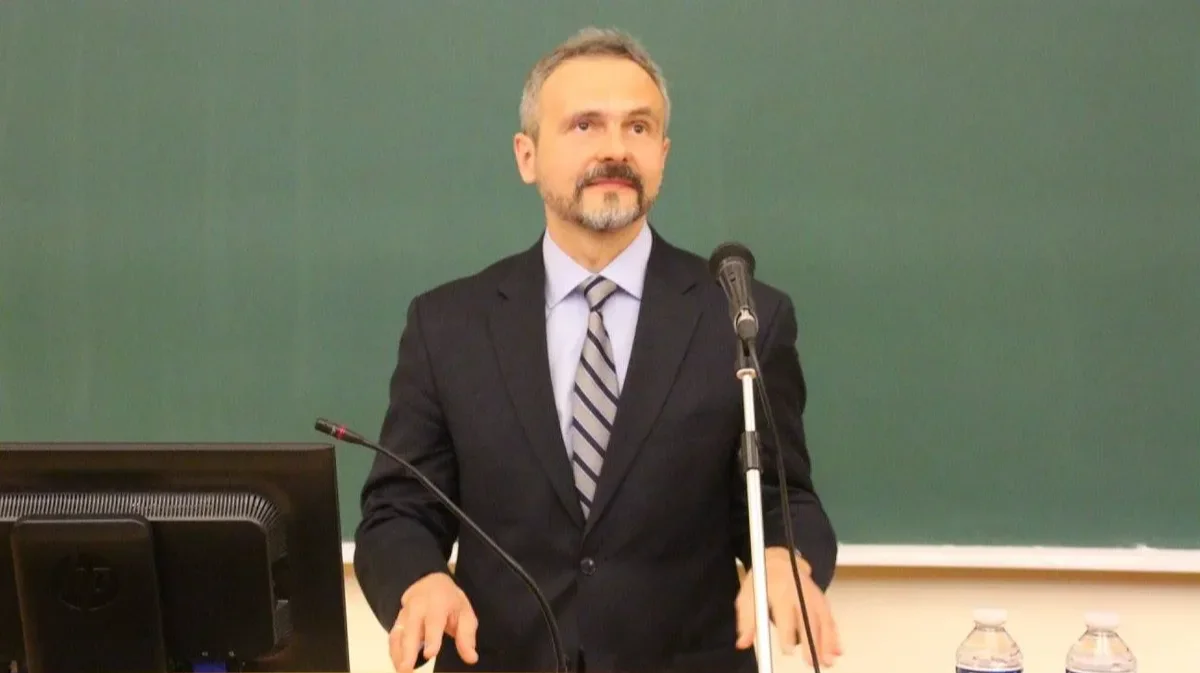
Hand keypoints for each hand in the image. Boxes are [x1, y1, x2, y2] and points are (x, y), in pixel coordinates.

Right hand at [390, 572, 478, 672]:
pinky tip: (399, 665)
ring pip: (398, 634)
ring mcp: (404, 614)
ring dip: (398, 654)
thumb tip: (472, 658)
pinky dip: (394, 653)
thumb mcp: (465, 613)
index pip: (434, 621)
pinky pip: (393, 638)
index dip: (431, 638)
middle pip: (411, 629)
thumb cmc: (450, 601)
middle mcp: (417, 607)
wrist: (429, 583)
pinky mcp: (397, 622)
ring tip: (402, 671)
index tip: (430, 654)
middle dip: (408, 651)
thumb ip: (466, 636)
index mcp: (438, 602)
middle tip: (407, 670)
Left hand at [735, 547, 841, 667]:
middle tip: (811, 661)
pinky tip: (837, 650)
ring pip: (823, 619)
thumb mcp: (747, 596)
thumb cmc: (763, 581)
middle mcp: (799, 592)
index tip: (787, 650)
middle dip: (811, 641)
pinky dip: (834, 635)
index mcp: (779, 589)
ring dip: (827, 641)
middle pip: (808, 618)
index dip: (787, 632)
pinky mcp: (821, 600)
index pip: (785, 613)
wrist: (780, 561)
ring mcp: (812, 596)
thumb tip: (742, 643)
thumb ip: (746, 621)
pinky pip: (830, 618)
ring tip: (827, 661)